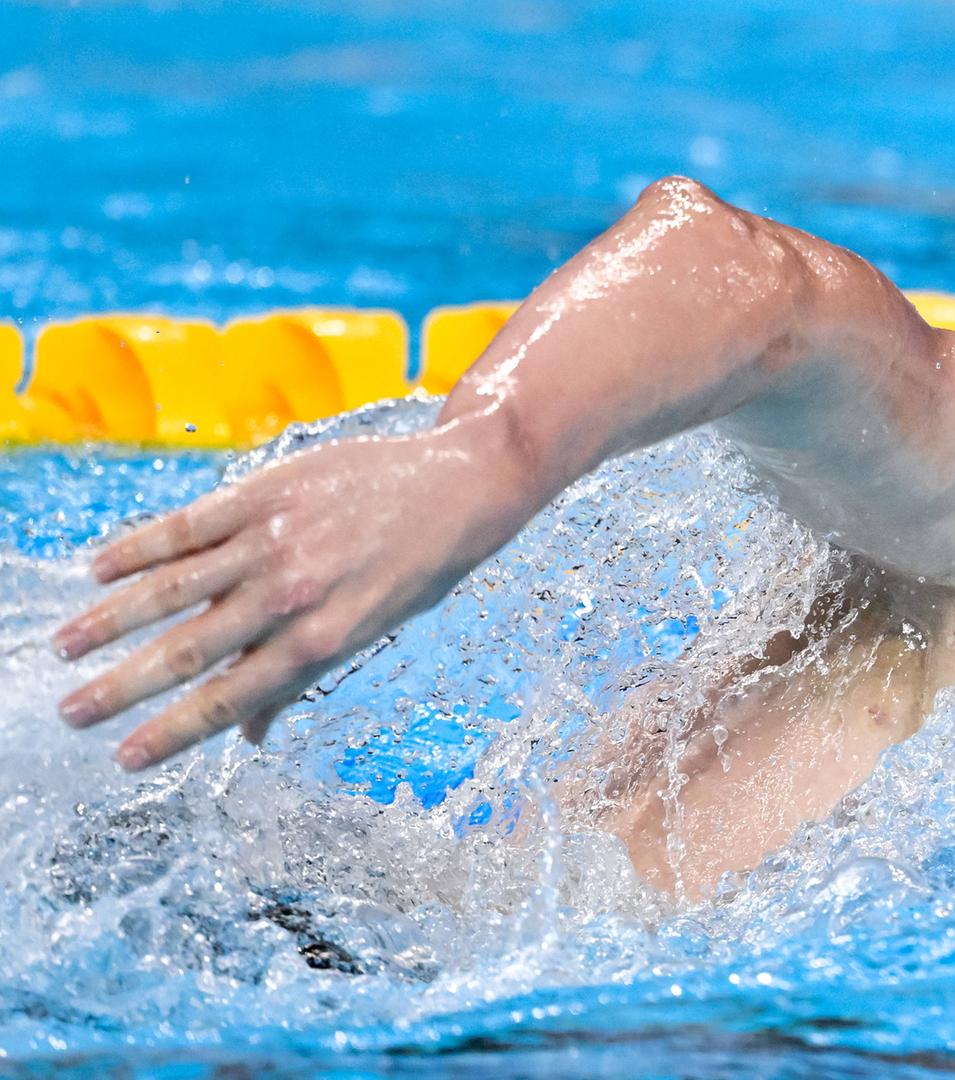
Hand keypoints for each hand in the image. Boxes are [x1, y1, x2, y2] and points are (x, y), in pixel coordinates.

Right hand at [51, 416, 540, 769]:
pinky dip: (138, 547)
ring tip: (65, 646)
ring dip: (111, 619)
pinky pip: (188, 524)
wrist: (461, 487)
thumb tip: (251, 735)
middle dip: (123, 687)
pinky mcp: (267, 491)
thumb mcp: (372, 631)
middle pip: (189, 651)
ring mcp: (276, 540)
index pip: (229, 698)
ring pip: (172, 587)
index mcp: (321, 641)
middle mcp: (293, 596)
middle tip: (72, 712)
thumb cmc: (416, 568)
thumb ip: (303, 677)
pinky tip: (97, 568)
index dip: (172, 732)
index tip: (125, 757)